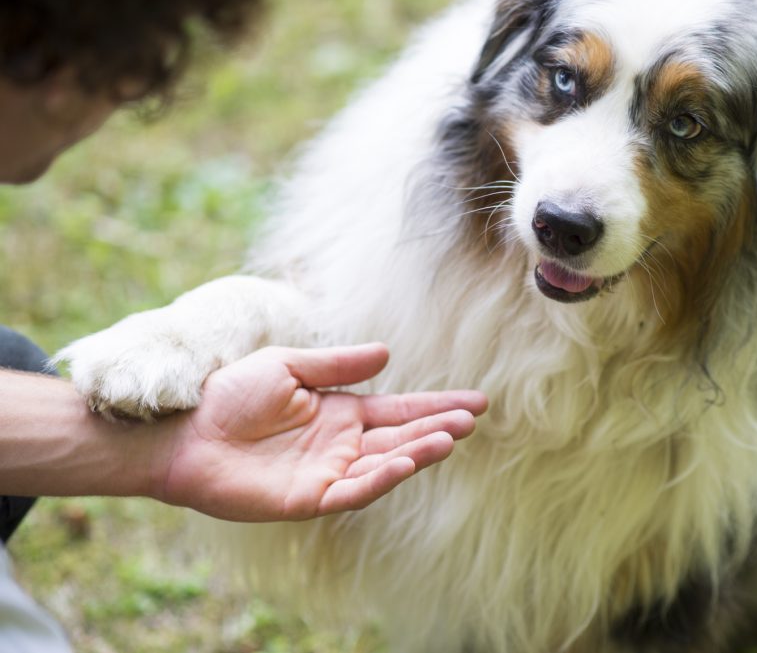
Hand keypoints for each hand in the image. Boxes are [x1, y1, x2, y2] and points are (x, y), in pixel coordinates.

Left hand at [151, 344, 485, 521]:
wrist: (183, 429)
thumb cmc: (229, 395)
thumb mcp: (288, 366)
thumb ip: (336, 365)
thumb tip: (386, 355)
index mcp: (341, 413)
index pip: (400, 411)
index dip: (436, 406)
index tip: (476, 402)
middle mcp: (341, 445)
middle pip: (401, 438)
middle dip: (437, 428)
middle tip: (471, 419)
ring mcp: (327, 474)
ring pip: (385, 466)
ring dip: (418, 453)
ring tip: (449, 437)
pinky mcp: (307, 499)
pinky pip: (352, 492)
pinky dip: (381, 479)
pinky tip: (404, 462)